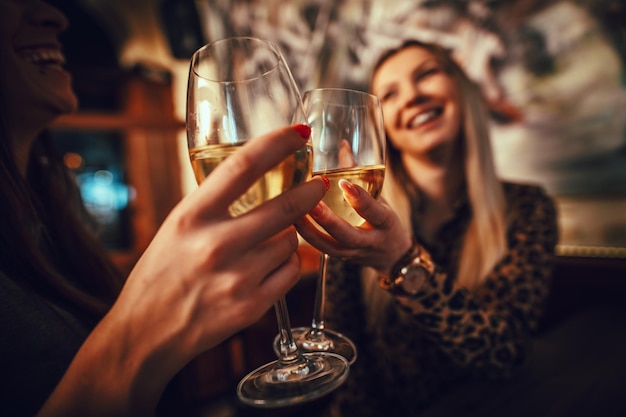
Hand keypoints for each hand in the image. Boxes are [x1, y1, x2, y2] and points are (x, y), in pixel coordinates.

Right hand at [38, 125, 326, 416]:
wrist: (147, 332)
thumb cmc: (162, 273)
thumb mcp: (177, 227)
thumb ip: (215, 204)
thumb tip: (260, 177)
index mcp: (191, 217)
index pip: (242, 167)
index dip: (277, 144)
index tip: (299, 133)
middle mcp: (215, 245)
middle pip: (284, 208)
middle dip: (309, 192)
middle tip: (318, 185)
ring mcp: (236, 279)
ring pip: (290, 242)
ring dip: (287, 236)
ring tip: (264, 244)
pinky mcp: (252, 307)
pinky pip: (292, 271)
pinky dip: (289, 263)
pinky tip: (270, 265)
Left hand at [296, 179, 411, 274]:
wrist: (390, 255)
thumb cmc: (382, 219)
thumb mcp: (380, 197)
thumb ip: (360, 174)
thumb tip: (342, 144)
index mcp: (385, 223)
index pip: (375, 212)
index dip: (360, 199)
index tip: (344, 183)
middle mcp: (370, 241)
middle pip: (348, 235)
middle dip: (329, 220)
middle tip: (311, 203)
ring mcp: (353, 253)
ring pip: (329, 247)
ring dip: (309, 231)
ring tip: (292, 214)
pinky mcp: (338, 258)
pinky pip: (320, 250)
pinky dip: (305, 237)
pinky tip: (289, 224)